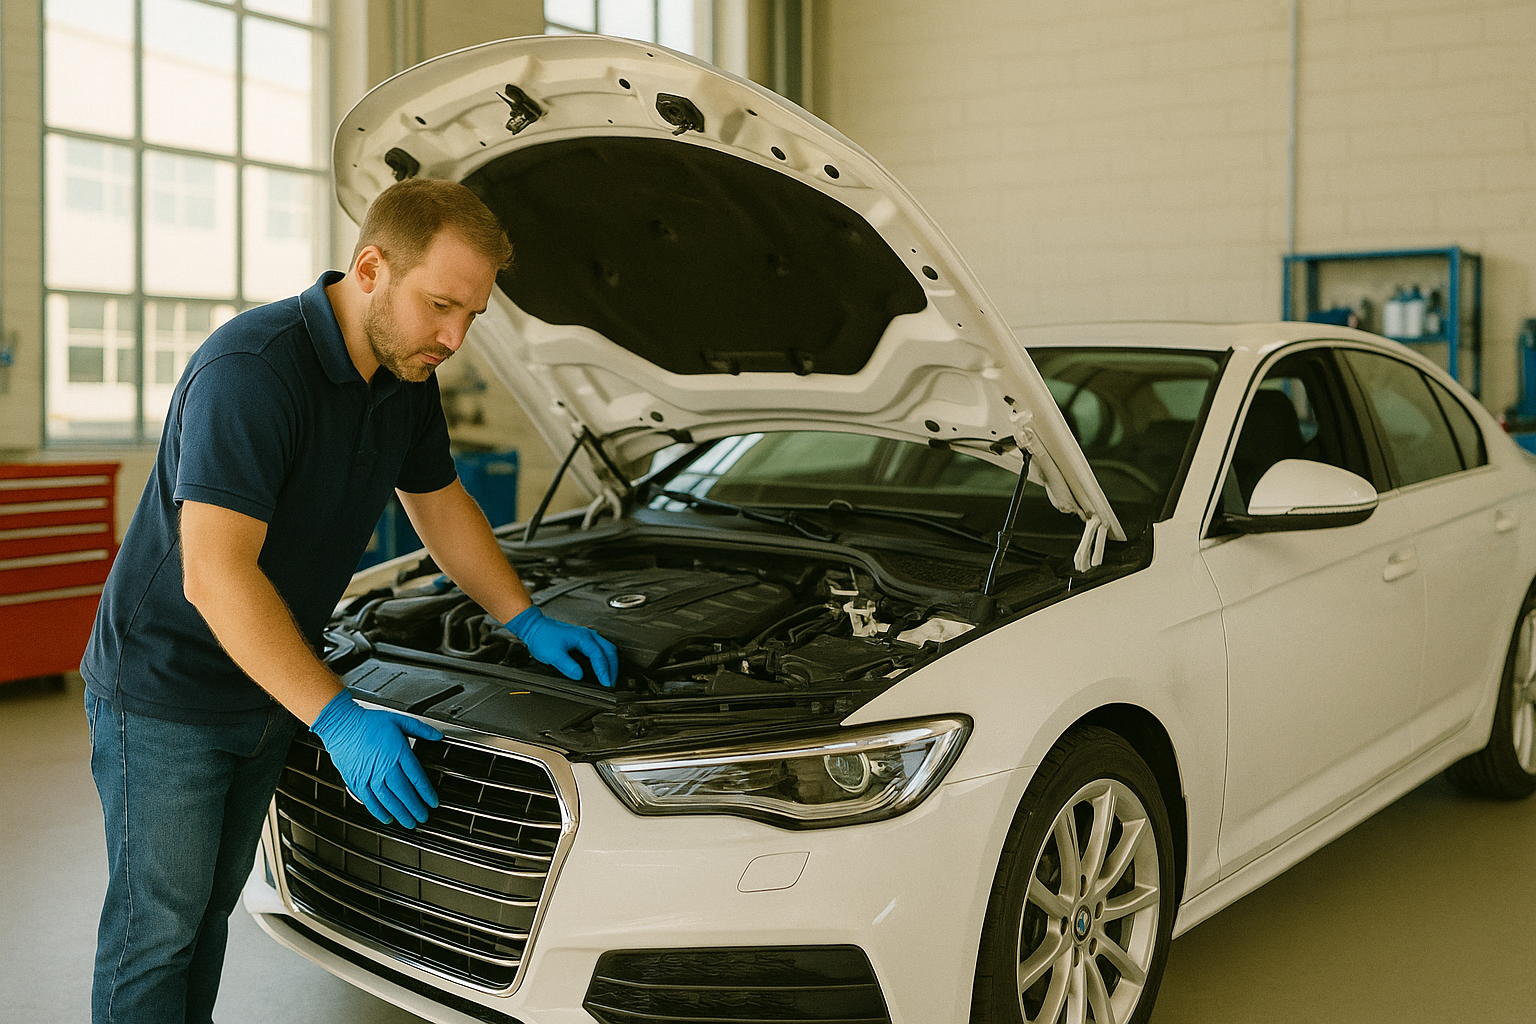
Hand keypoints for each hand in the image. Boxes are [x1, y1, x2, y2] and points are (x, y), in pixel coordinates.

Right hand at [310, 691, 442, 826]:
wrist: (341, 724)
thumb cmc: (368, 722)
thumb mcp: (399, 720)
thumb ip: (420, 729)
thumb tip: (437, 736)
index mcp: (398, 752)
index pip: (417, 778)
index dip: (426, 793)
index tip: (433, 802)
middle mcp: (384, 767)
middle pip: (404, 793)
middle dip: (415, 808)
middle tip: (423, 817)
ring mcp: (369, 776)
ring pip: (388, 800)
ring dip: (400, 813)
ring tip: (409, 822)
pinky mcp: (356, 781)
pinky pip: (370, 801)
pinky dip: (379, 812)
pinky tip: (387, 818)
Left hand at [506, 605, 618, 686]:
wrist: (534, 627)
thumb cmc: (542, 637)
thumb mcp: (553, 655)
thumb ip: (567, 665)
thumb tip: (579, 675)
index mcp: (583, 637)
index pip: (599, 655)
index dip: (604, 670)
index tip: (606, 682)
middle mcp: (588, 635)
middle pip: (609, 651)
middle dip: (613, 667)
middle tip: (611, 682)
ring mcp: (586, 636)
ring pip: (607, 648)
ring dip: (611, 663)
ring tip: (609, 676)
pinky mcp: (583, 639)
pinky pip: (601, 648)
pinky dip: (605, 658)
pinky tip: (602, 665)